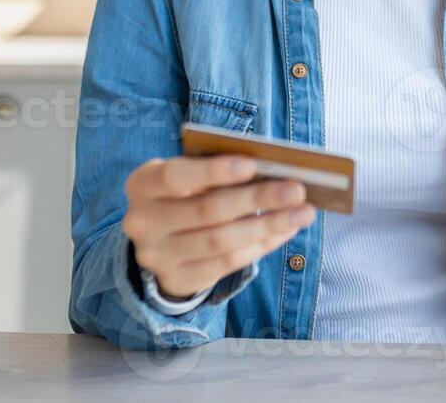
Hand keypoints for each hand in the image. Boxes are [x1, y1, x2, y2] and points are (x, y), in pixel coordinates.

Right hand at [123, 155, 315, 299]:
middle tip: (297, 191)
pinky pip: (226, 264)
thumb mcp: (188, 175)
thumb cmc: (184, 193)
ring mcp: (157, 256)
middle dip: (258, 199)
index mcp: (143, 184)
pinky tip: (284, 231)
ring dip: (268, 226)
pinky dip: (260, 246)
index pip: (176, 176)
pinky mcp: (178, 280)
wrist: (158, 240)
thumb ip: (217, 170)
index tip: (253, 165)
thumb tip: (272, 169)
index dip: (214, 171)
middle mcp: (142, 222)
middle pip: (207, 211)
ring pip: (221, 242)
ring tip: (302, 213)